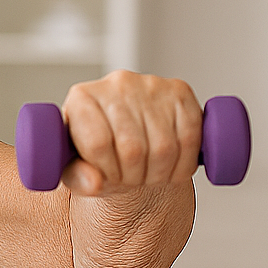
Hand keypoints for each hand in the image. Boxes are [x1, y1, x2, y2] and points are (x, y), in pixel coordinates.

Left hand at [61, 70, 203, 195]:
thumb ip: (77, 177)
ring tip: (148, 175)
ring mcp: (151, 85)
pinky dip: (183, 163)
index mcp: (82, 98)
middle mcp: (116, 84)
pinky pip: (191, 138)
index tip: (108, 179)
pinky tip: (171, 167)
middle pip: (133, 149)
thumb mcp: (76, 168)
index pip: (98, 144)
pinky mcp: (180, 91)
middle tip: (131, 180)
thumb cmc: (98, 150)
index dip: (107, 172)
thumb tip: (95, 183)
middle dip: (134, 177)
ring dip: (159, 174)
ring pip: (164, 147)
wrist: (128, 134)